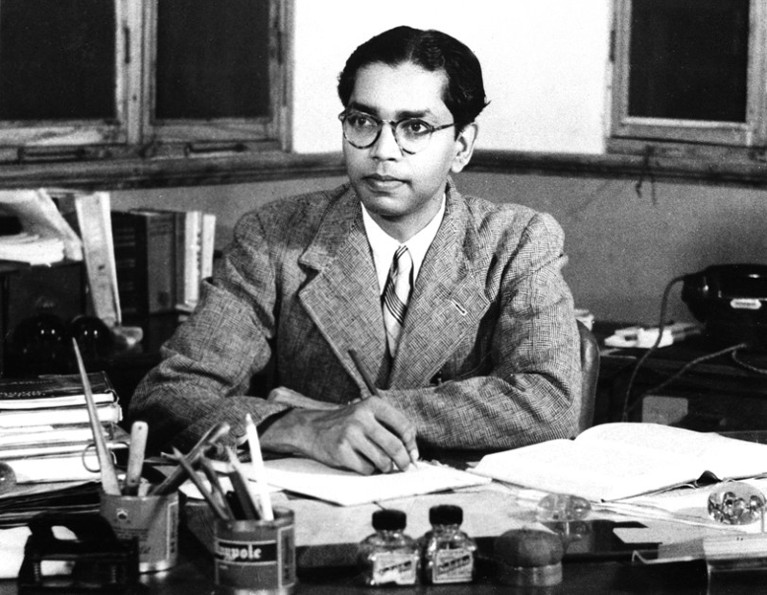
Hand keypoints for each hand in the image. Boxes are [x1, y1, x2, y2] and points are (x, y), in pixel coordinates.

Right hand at [261, 397, 417, 474]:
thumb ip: (390, 427)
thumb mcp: (368, 415)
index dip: (412, 444)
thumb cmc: (347, 424)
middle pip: (395, 446)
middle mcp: (362, 416)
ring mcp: (350, 433)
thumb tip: (412, 452)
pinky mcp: (341, 451)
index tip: (413, 455)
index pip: (404, 426)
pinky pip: (366, 469)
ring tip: (379, 463)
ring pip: (382, 461)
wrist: (312, 428)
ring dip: (384, 467)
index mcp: (373, 404)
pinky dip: (368, 470)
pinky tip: (362, 463)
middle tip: (404, 467)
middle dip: (403, 461)